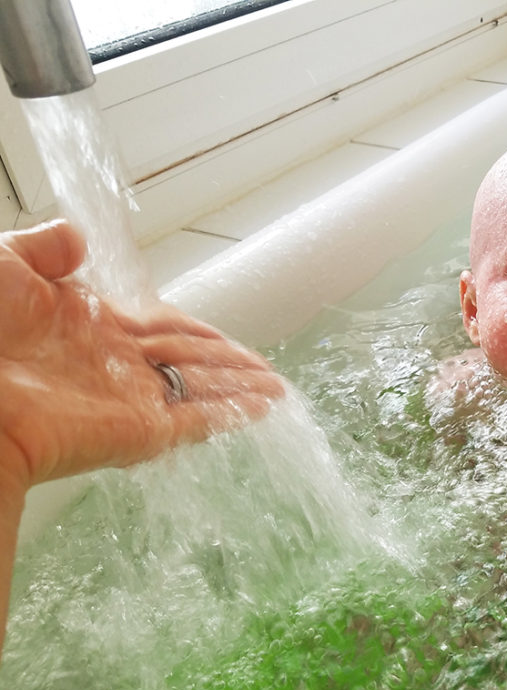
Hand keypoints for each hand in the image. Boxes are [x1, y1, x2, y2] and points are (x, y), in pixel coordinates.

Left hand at [0, 220, 284, 494]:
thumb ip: (44, 248)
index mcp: (91, 329)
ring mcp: (131, 401)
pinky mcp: (140, 432)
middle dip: (232, 365)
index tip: (224, 337)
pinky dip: (232, 414)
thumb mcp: (4, 265)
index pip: (162, 329)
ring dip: (242, 389)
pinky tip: (260, 410)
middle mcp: (117, 367)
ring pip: (202, 391)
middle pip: (191, 362)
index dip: (198, 331)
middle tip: (266, 372)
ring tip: (277, 391)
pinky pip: (197, 421)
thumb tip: (78, 238)